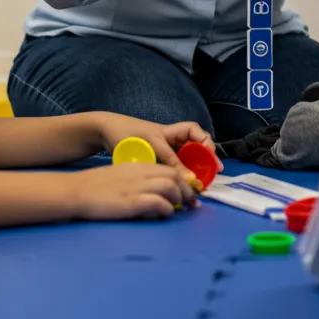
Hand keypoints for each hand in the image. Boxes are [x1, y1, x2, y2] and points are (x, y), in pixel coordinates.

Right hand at [68, 162, 198, 219]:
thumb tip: (154, 193)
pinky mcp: (131, 202)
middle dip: (187, 189)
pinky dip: (167, 209)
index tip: (189, 191)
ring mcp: (136, 187)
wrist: (76, 191)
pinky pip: (158, 203)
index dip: (182, 179)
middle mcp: (140, 174)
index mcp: (137, 165)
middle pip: (173, 175)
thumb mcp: (120, 175)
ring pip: (170, 186)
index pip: (168, 168)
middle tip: (192, 203)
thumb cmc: (96, 186)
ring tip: (180, 209)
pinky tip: (165, 215)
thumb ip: (138, 180)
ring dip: (179, 198)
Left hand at [94, 112, 220, 172]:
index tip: (210, 157)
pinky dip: (180, 177)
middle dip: (205, 160)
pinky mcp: (155, 164)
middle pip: (194, 149)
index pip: (195, 132)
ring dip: (194, 170)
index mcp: (170, 132)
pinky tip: (183, 186)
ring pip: (186, 161)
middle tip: (213, 174)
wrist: (104, 134)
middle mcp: (170, 142)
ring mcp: (163, 153)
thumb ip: (170, 160)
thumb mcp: (151, 145)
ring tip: (202, 183)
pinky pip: (173, 169)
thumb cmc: (126, 132)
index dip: (206, 143)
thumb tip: (190, 178)